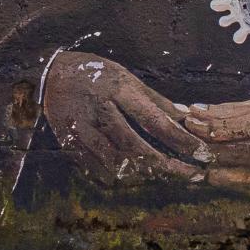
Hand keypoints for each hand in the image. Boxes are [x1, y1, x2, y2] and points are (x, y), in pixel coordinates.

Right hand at [41, 54, 211, 187]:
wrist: (47, 74)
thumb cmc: (92, 73)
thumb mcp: (124, 76)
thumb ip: (154, 99)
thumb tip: (184, 117)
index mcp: (118, 89)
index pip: (155, 121)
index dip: (181, 140)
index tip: (203, 154)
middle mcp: (100, 109)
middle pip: (136, 147)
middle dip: (167, 166)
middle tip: (191, 175)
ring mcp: (81, 127)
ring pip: (115, 162)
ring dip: (142, 173)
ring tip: (161, 174)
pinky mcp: (68, 141)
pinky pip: (95, 167)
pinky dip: (115, 175)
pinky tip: (130, 176)